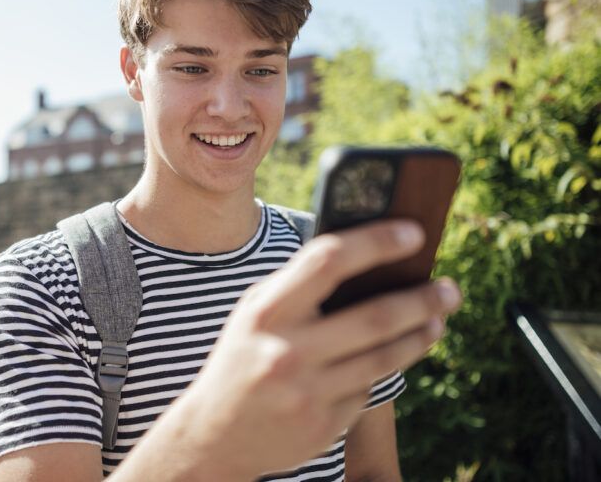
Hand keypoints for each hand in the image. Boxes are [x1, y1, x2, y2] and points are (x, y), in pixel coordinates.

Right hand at [151, 219, 460, 480]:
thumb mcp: (256, 313)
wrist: (215, 434)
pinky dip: (378, 372)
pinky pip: (367, 390)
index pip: (328, 261)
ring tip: (436, 320)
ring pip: (384, 358)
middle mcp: (287, 350)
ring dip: (420, 335)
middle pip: (375, 317)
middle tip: (450, 289)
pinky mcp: (323, 426)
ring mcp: (307, 392)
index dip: (376, 242)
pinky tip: (384, 361)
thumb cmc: (243, 357)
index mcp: (266, 311)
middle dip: (423, 300)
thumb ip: (299, 287)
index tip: (414, 233)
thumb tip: (367, 259)